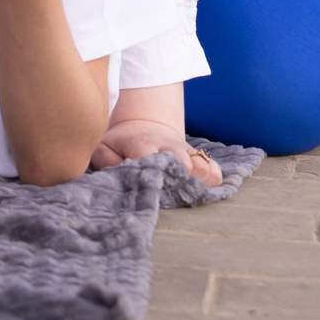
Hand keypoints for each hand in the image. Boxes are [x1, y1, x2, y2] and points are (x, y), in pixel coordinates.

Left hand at [92, 120, 223, 185]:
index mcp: (142, 142)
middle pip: (181, 162)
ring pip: (202, 166)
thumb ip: (107, 161)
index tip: (147, 186)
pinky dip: (212, 181)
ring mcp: (186, 152)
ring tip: (186, 194)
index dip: (148, 171)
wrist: (145, 125)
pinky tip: (202, 191)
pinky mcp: (199, 158)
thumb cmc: (122, 143)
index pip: (147, 155)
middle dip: (177, 179)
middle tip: (169, 194)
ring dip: (197, 182)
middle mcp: (168, 147)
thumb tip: (117, 176)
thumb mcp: (105, 147)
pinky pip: (214, 170)